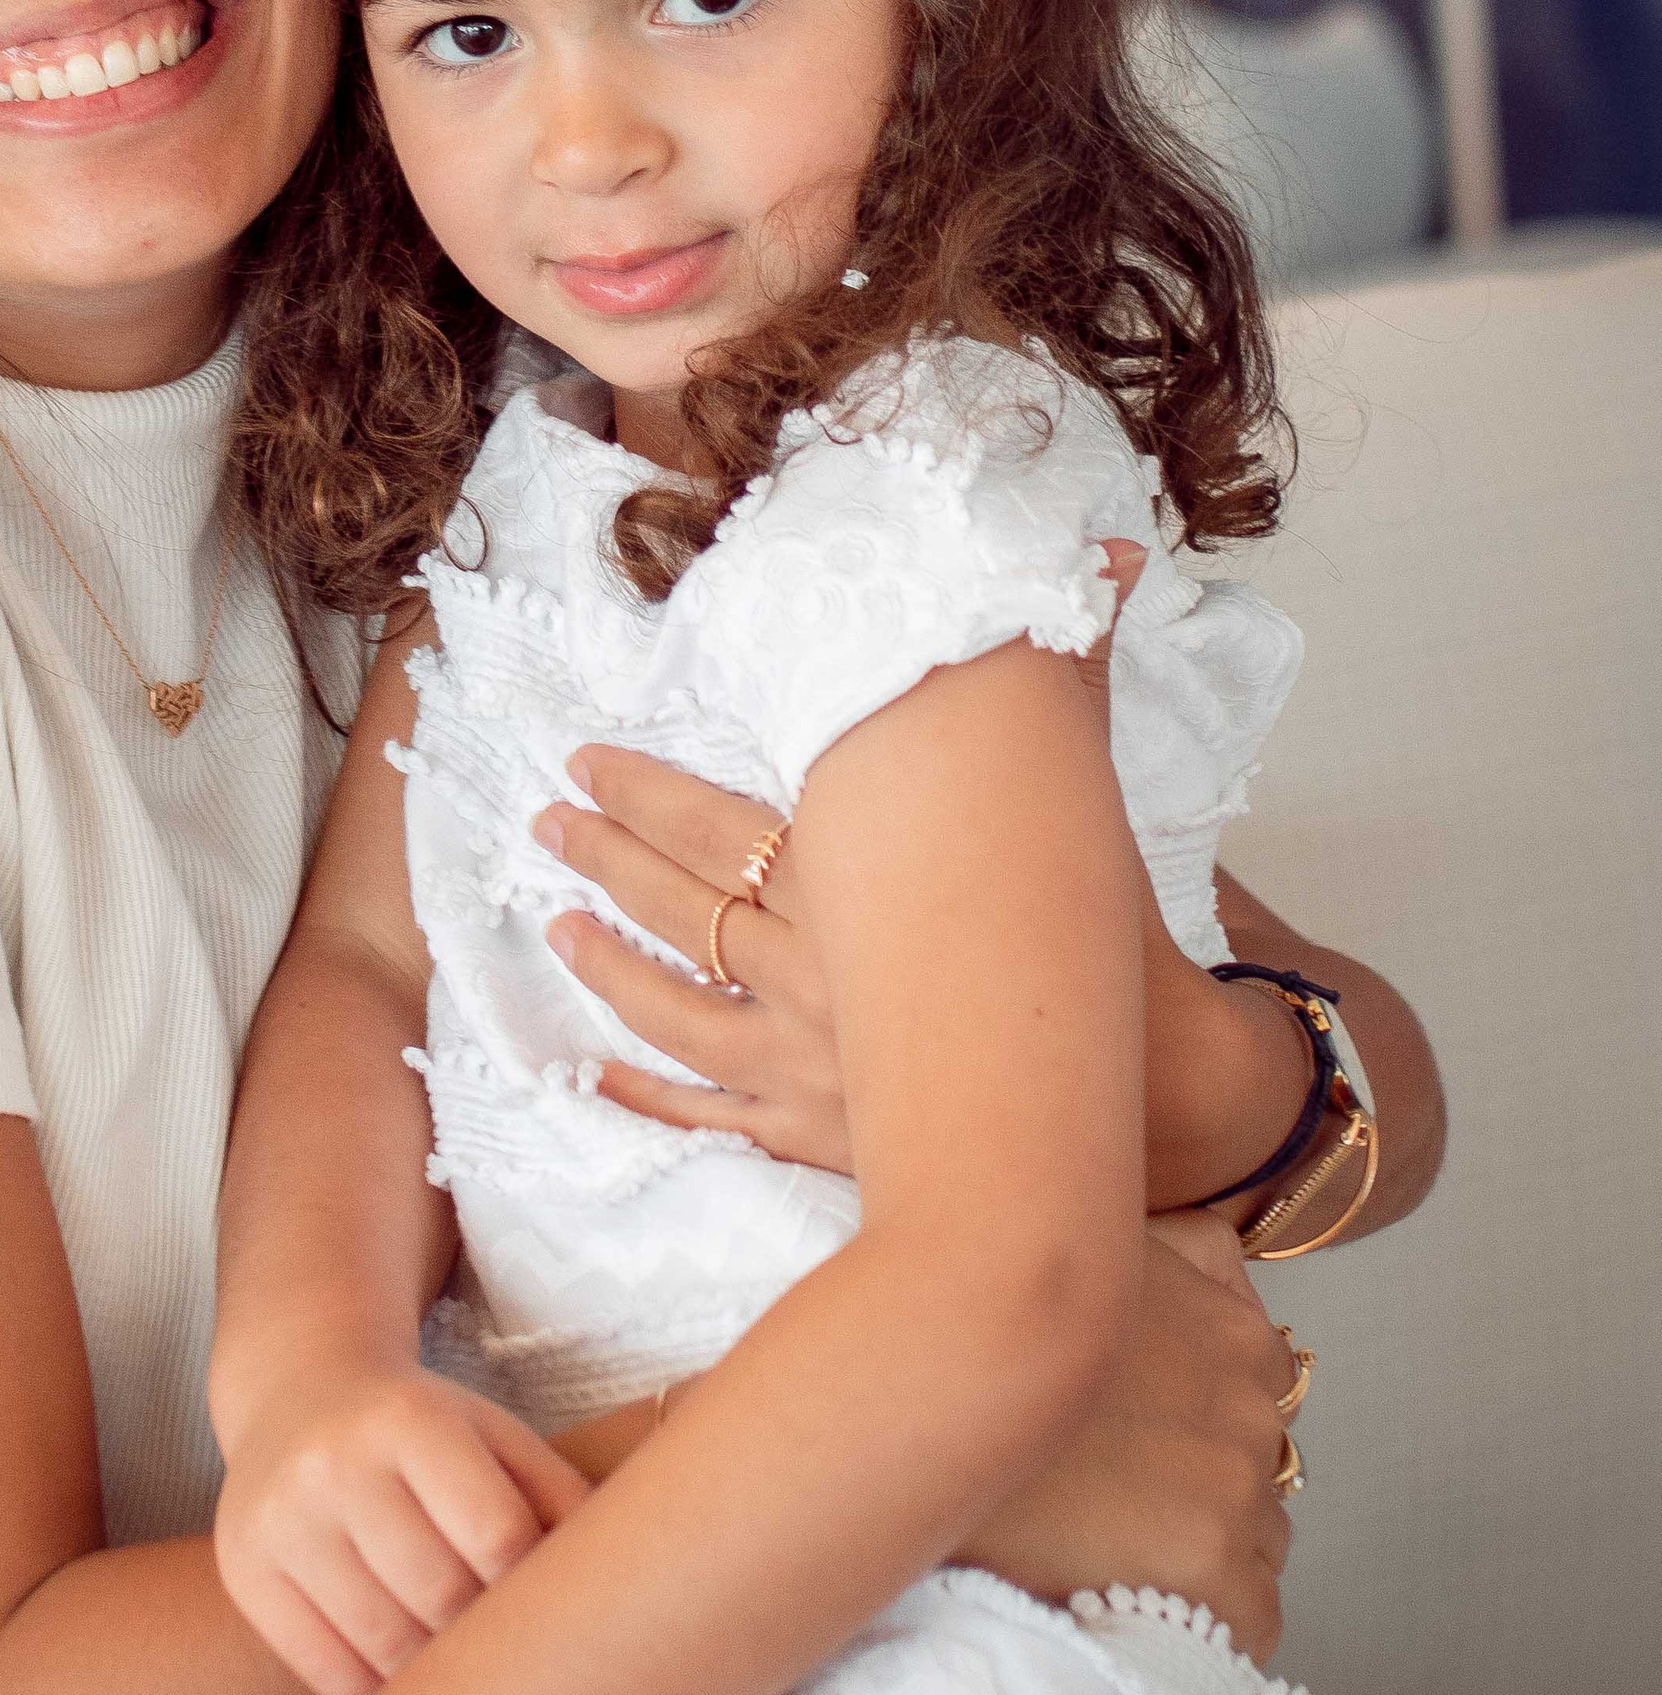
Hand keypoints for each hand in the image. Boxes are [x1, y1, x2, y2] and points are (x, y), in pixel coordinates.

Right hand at [216, 1363, 585, 1694]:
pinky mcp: (245, 1569)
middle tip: (525, 1672)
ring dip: (438, 1683)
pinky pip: (321, 1666)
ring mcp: (278, 1519)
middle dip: (490, 1643)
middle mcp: (331, 1463)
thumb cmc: (424, 1430)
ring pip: (380, 1643)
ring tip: (475, 1692)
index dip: (536, 1590)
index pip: (495, 1534)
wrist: (298, 1391)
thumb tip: (627, 1591)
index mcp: (409, 1419)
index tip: (556, 1618)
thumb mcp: (497, 1437)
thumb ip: (560, 1500)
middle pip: (438, 1596)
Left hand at [543, 545, 1215, 1190]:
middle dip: (604, 859)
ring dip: (607, 964)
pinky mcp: (820, 1135)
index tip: (585, 762)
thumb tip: (1103, 558)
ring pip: (676, 1007)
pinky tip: (591, 1074)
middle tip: (543, 823)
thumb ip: (1065, 678)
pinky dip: (647, 1095)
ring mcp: (810, 1063)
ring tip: (556, 923)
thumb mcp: (1083, 800)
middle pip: (681, 905)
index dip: (643, 792)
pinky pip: (711, 1114)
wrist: (1150, 1105)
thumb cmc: (1116, 952)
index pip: (720, 824)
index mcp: (859, 887)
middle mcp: (817, 972)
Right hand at [955, 1211, 1297, 1662]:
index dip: (1207, 1411)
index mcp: (1231, 1334)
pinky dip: (1216, 1621)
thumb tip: (1212, 1256)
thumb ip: (1180, 1255)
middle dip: (1205, 1482)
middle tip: (1121, 1497)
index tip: (1154, 1432)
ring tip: (1126, 1556)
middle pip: (1261, 1465)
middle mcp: (1248, 1407)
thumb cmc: (998, 1316)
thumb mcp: (1111, 1247)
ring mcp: (1233, 1487)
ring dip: (1208, 1550)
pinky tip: (1156, 1609)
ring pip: (1261, 1539)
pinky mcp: (1209, 1565)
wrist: (928, 1389)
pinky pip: (1253, 1616)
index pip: (1267, 1385)